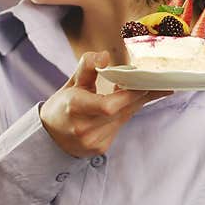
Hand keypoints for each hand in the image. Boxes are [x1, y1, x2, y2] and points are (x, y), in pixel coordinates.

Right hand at [39, 51, 170, 157]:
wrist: (51, 136)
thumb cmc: (62, 106)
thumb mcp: (72, 83)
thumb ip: (87, 68)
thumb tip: (104, 56)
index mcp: (74, 107)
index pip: (109, 105)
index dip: (130, 94)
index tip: (144, 82)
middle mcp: (84, 128)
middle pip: (121, 111)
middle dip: (139, 95)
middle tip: (154, 83)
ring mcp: (93, 141)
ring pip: (124, 119)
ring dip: (133, 104)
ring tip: (140, 90)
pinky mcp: (100, 148)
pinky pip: (119, 127)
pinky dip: (124, 114)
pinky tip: (123, 106)